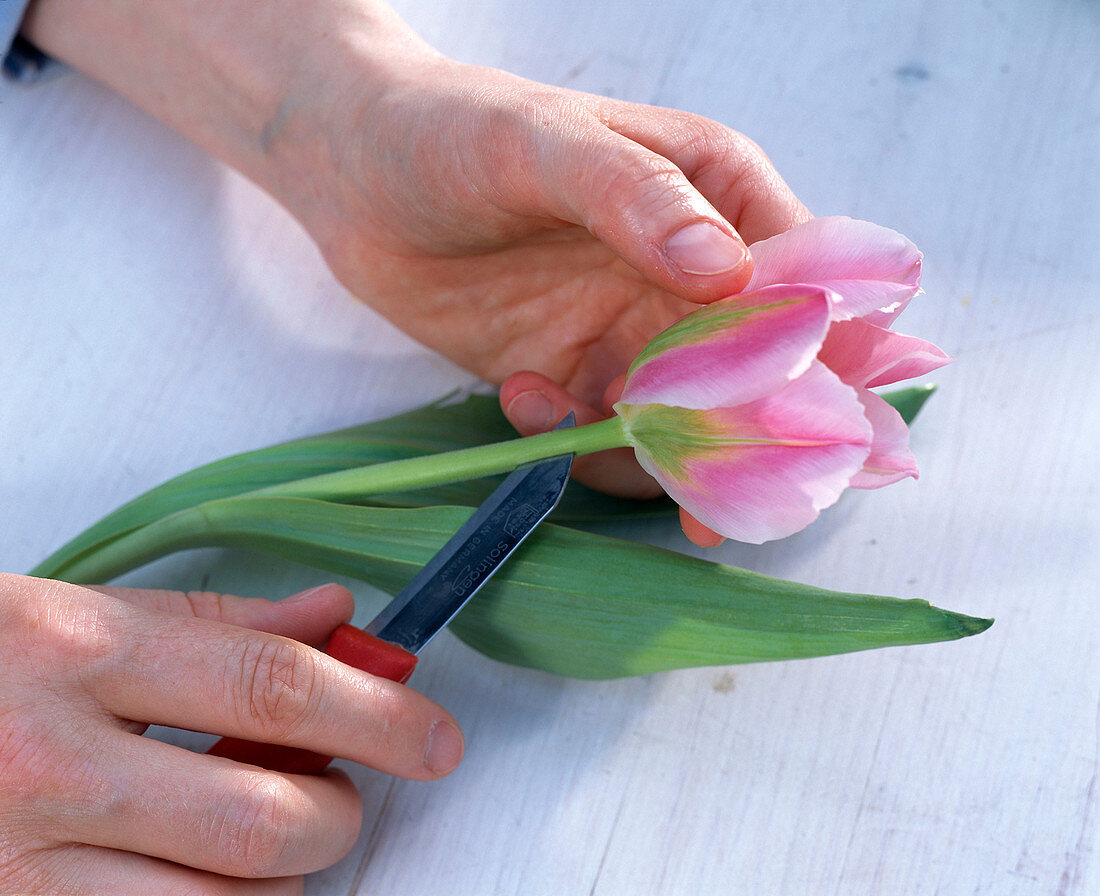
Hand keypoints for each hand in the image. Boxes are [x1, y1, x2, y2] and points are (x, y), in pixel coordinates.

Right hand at [0, 574, 462, 893]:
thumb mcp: (83, 612)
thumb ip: (219, 620)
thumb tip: (338, 618)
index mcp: (79, 652)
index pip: (273, 686)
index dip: (379, 714)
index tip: (436, 737)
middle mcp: (49, 762)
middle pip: (263, 822)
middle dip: (337, 815)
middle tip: (332, 792)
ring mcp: (20, 867)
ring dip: (276, 884)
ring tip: (251, 838)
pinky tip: (193, 876)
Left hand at [289, 59, 811, 542]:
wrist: (353, 172)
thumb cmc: (453, 129)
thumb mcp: (546, 144)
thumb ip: (639, 198)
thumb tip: (729, 272)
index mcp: (718, 198)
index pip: (807, 287)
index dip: (825, 358)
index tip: (809, 423)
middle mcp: (692, 276)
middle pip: (763, 378)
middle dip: (746, 441)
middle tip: (711, 496)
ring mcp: (634, 332)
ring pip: (690, 426)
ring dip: (654, 455)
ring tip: (584, 428)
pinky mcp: (575, 375)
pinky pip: (608, 440)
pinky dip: (577, 445)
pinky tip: (522, 395)